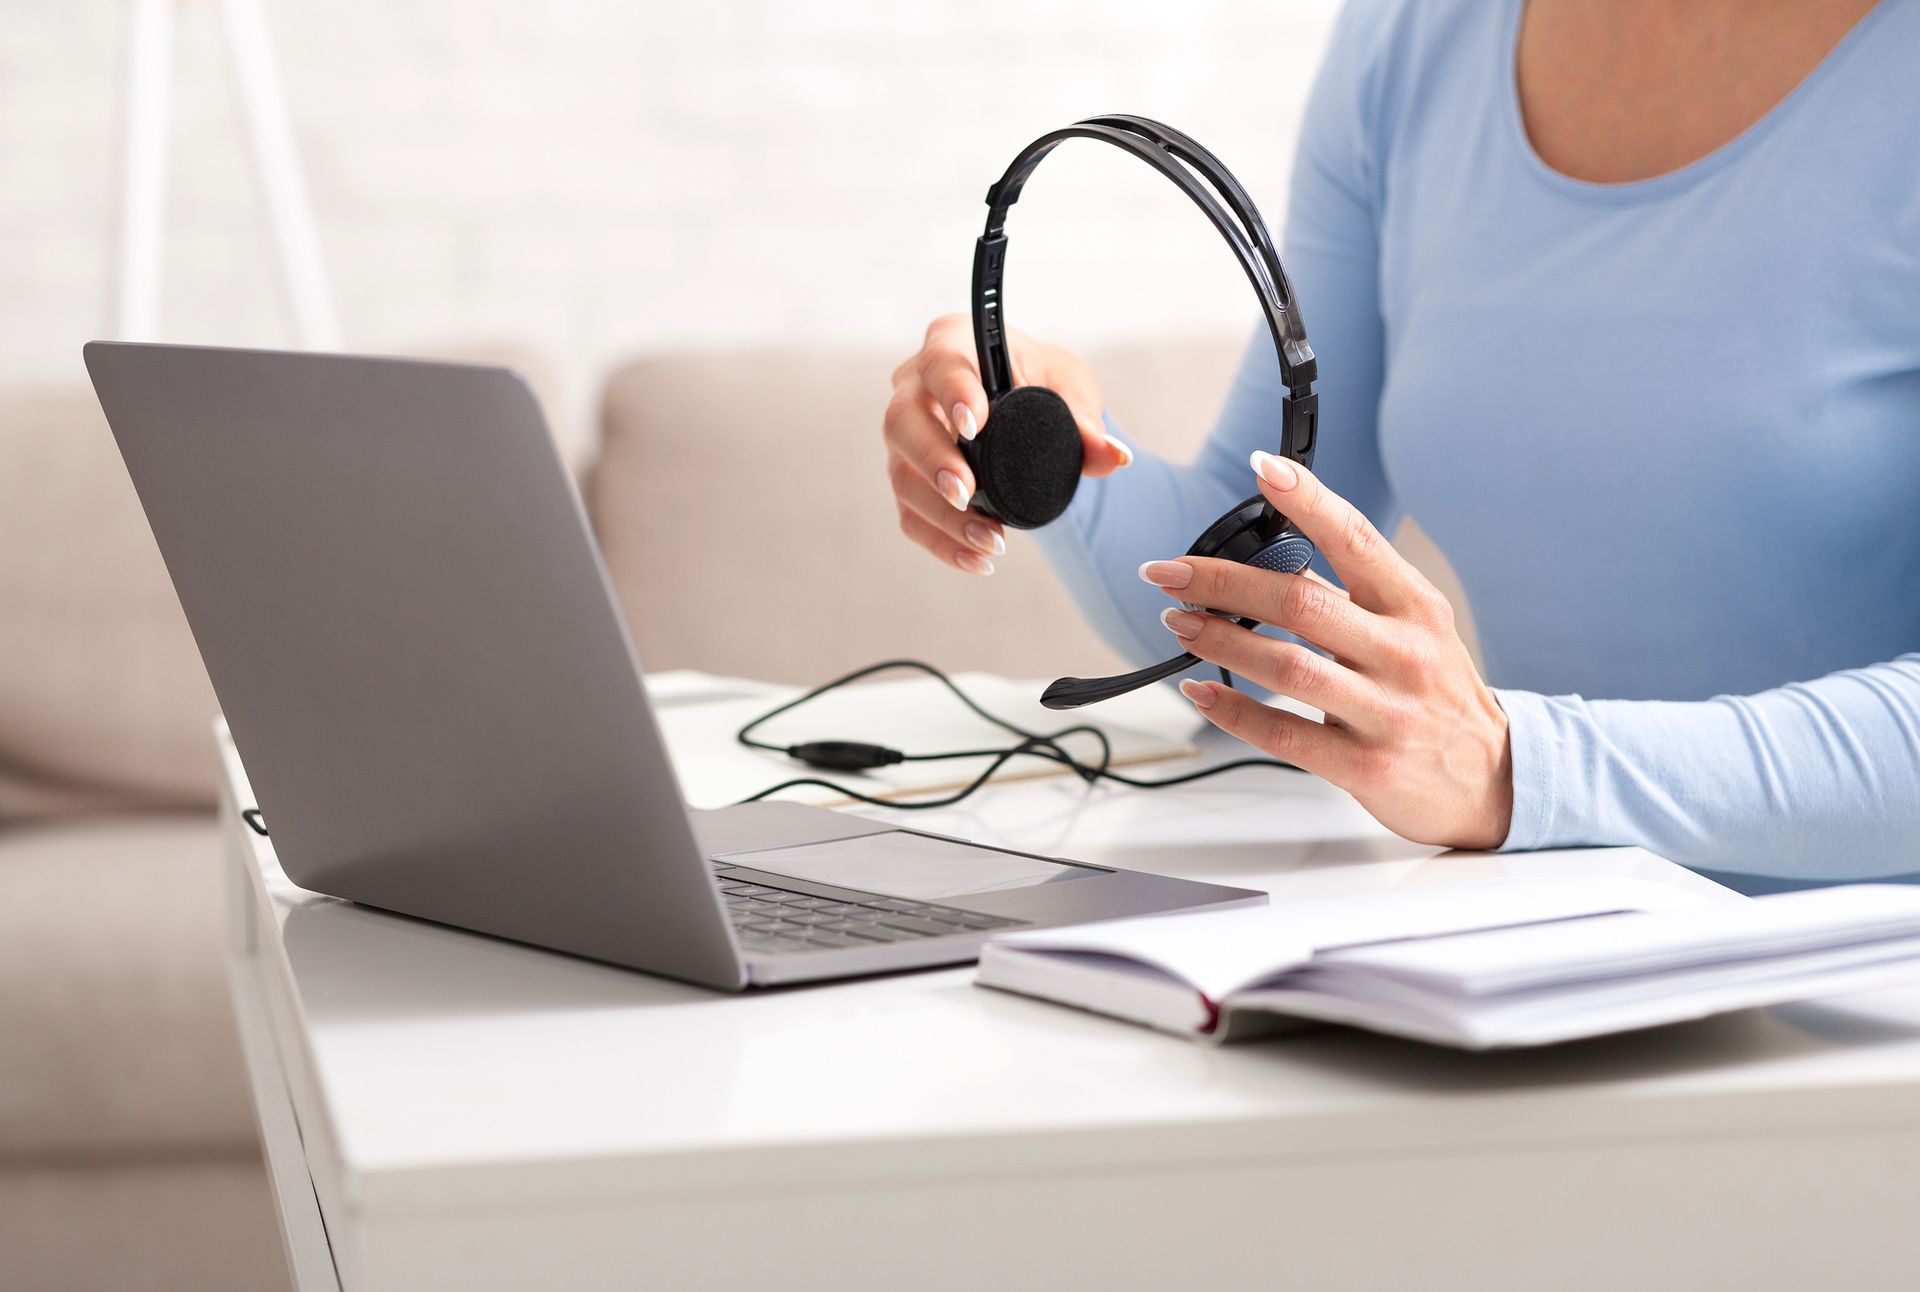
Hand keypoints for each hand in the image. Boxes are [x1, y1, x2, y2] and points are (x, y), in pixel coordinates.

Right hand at [883, 314, 1131, 574]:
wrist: (1021, 400)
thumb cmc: (1037, 379)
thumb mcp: (1069, 387)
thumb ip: (1086, 420)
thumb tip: (1112, 456)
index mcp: (952, 344)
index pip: (941, 364)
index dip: (953, 393)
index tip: (974, 425)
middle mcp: (914, 387)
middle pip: (902, 423)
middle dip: (933, 461)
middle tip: (966, 493)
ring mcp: (906, 437)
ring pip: (902, 476)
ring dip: (942, 515)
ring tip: (991, 540)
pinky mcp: (909, 477)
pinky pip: (910, 514)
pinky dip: (941, 542)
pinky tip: (977, 561)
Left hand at [1142, 451, 1513, 849]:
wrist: (1490, 778)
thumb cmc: (1435, 693)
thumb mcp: (1412, 631)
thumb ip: (1348, 596)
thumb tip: (1264, 558)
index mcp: (1414, 607)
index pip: (1357, 539)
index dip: (1308, 501)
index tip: (1262, 468)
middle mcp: (1404, 653)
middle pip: (1301, 603)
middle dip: (1223, 581)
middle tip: (1168, 571)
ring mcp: (1387, 712)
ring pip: (1288, 668)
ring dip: (1220, 640)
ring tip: (1178, 623)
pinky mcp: (1366, 767)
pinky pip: (1284, 735)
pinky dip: (1233, 710)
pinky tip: (1201, 690)